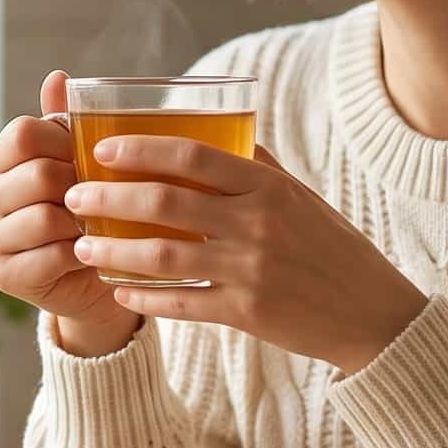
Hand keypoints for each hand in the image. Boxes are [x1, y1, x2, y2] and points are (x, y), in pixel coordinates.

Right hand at [0, 71, 142, 350]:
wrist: (89, 275)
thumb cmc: (83, 208)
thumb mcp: (75, 160)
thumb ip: (65, 121)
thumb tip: (57, 76)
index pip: (23, 133)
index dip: (64, 141)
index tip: (85, 156)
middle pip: (39, 174)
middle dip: (79, 186)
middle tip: (100, 197)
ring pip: (45, 218)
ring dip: (81, 223)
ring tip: (96, 226)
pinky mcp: (4, 276)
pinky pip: (51, 256)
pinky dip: (79, 254)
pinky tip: (89, 253)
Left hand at [63, 135, 423, 375]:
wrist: (373, 314)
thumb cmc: (332, 248)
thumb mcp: (301, 197)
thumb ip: (257, 167)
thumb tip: (216, 132)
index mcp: (269, 187)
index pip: (192, 154)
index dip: (139, 149)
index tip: (101, 150)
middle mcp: (258, 224)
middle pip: (165, 202)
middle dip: (108, 197)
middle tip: (75, 196)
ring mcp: (251, 270)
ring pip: (162, 256)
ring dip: (112, 250)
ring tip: (83, 246)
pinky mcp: (246, 314)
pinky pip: (179, 304)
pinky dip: (142, 297)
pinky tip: (118, 289)